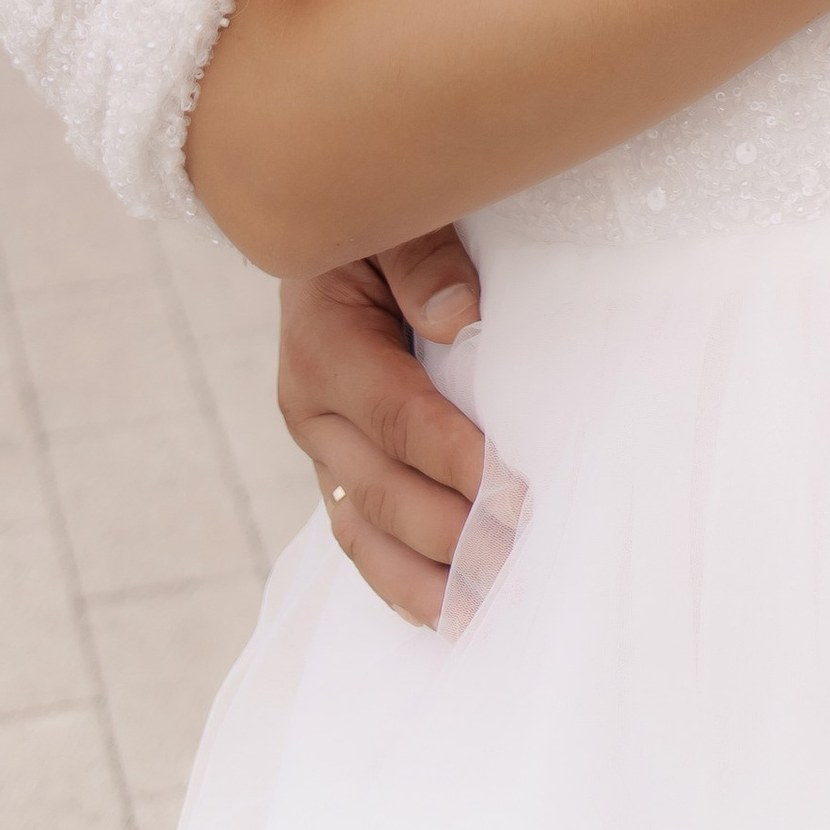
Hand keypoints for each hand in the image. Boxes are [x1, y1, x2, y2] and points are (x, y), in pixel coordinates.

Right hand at [275, 233, 485, 625]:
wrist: (322, 228)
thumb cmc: (374, 215)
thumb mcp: (390, 215)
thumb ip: (421, 256)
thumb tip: (455, 317)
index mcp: (323, 345)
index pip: (399, 418)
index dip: (457, 461)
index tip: (515, 494)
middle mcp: (311, 408)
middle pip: (381, 491)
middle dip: (452, 534)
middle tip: (518, 562)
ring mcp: (320, 446)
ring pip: (363, 532)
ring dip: (423, 580)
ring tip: (482, 615)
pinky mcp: (336, 466)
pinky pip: (360, 535)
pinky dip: (399, 580)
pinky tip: (444, 613)